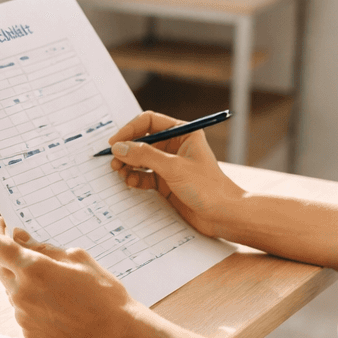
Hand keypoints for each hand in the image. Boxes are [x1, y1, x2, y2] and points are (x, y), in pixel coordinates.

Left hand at [0, 218, 151, 337]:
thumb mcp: (78, 259)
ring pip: (11, 289)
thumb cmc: (104, 295)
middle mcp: (21, 293)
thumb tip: (20, 238)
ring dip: (22, 280)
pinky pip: (22, 310)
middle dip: (9, 254)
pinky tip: (58, 305)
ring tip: (55, 283)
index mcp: (33, 270)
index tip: (2, 225)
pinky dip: (32, 301)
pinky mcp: (29, 333)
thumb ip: (44, 248)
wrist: (117, 337)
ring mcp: (23, 316)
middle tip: (29, 250)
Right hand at [107, 111, 243, 237]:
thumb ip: (144, 156)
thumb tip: (119, 147)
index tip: (115, 142)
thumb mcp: (174, 168)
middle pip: (142, 140)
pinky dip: (135, 178)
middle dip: (126, 150)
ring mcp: (170, 165)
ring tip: (119, 173)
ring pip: (141, 159)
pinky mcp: (167, 182)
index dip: (130, 130)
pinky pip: (144, 176)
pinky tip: (131, 183)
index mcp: (182, 133)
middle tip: (113, 161)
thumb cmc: (208, 187)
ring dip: (128, 165)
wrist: (224, 215)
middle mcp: (175, 146)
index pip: (149, 122)